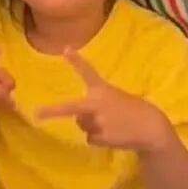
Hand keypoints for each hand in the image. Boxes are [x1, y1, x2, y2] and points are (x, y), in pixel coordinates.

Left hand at [39, 51, 170, 151]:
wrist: (151, 127)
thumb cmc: (131, 109)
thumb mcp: (113, 99)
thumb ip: (95, 105)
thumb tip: (80, 119)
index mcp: (103, 90)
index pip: (88, 72)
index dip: (76, 61)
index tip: (66, 49)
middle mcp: (98, 104)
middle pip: (71, 108)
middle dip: (53, 111)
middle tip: (36, 114)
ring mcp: (100, 122)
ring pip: (83, 126)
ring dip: (93, 127)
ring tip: (112, 125)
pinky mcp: (102, 137)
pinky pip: (90, 139)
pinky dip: (99, 139)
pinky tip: (114, 135)